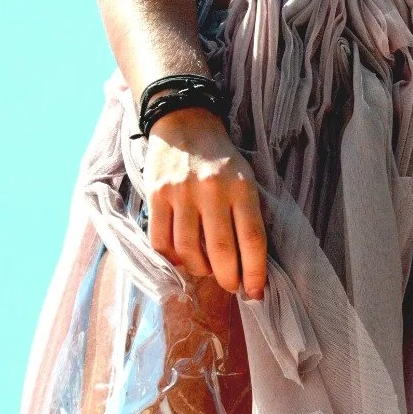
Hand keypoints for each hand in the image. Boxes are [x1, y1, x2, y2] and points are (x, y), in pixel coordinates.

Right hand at [144, 105, 267, 299]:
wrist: (185, 121)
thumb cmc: (221, 157)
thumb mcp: (246, 177)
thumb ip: (247, 213)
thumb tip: (248, 261)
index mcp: (241, 186)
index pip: (252, 239)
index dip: (255, 272)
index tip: (256, 292)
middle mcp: (212, 190)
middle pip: (221, 251)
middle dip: (229, 278)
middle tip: (232, 286)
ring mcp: (181, 193)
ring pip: (189, 250)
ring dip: (200, 269)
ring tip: (207, 269)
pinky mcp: (156, 195)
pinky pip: (161, 240)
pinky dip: (172, 258)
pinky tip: (182, 258)